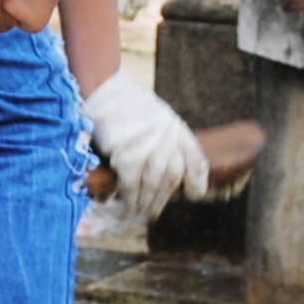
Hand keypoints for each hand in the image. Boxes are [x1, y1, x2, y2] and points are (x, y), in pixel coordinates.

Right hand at [83, 73, 211, 221]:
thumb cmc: (127, 103)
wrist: (106, 92)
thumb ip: (165, 136)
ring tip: (138, 212)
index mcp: (177, 129)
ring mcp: (149, 150)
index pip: (196, 160)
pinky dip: (129, 198)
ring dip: (145, 203)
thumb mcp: (157, 114)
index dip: (197, 180)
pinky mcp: (128, 157)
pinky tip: (125, 205)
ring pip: (153, 186)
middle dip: (162, 198)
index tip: (193, 193)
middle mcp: (168, 140)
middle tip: (153, 211)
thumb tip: (163, 161)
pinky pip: (132, 185)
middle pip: (172, 178)